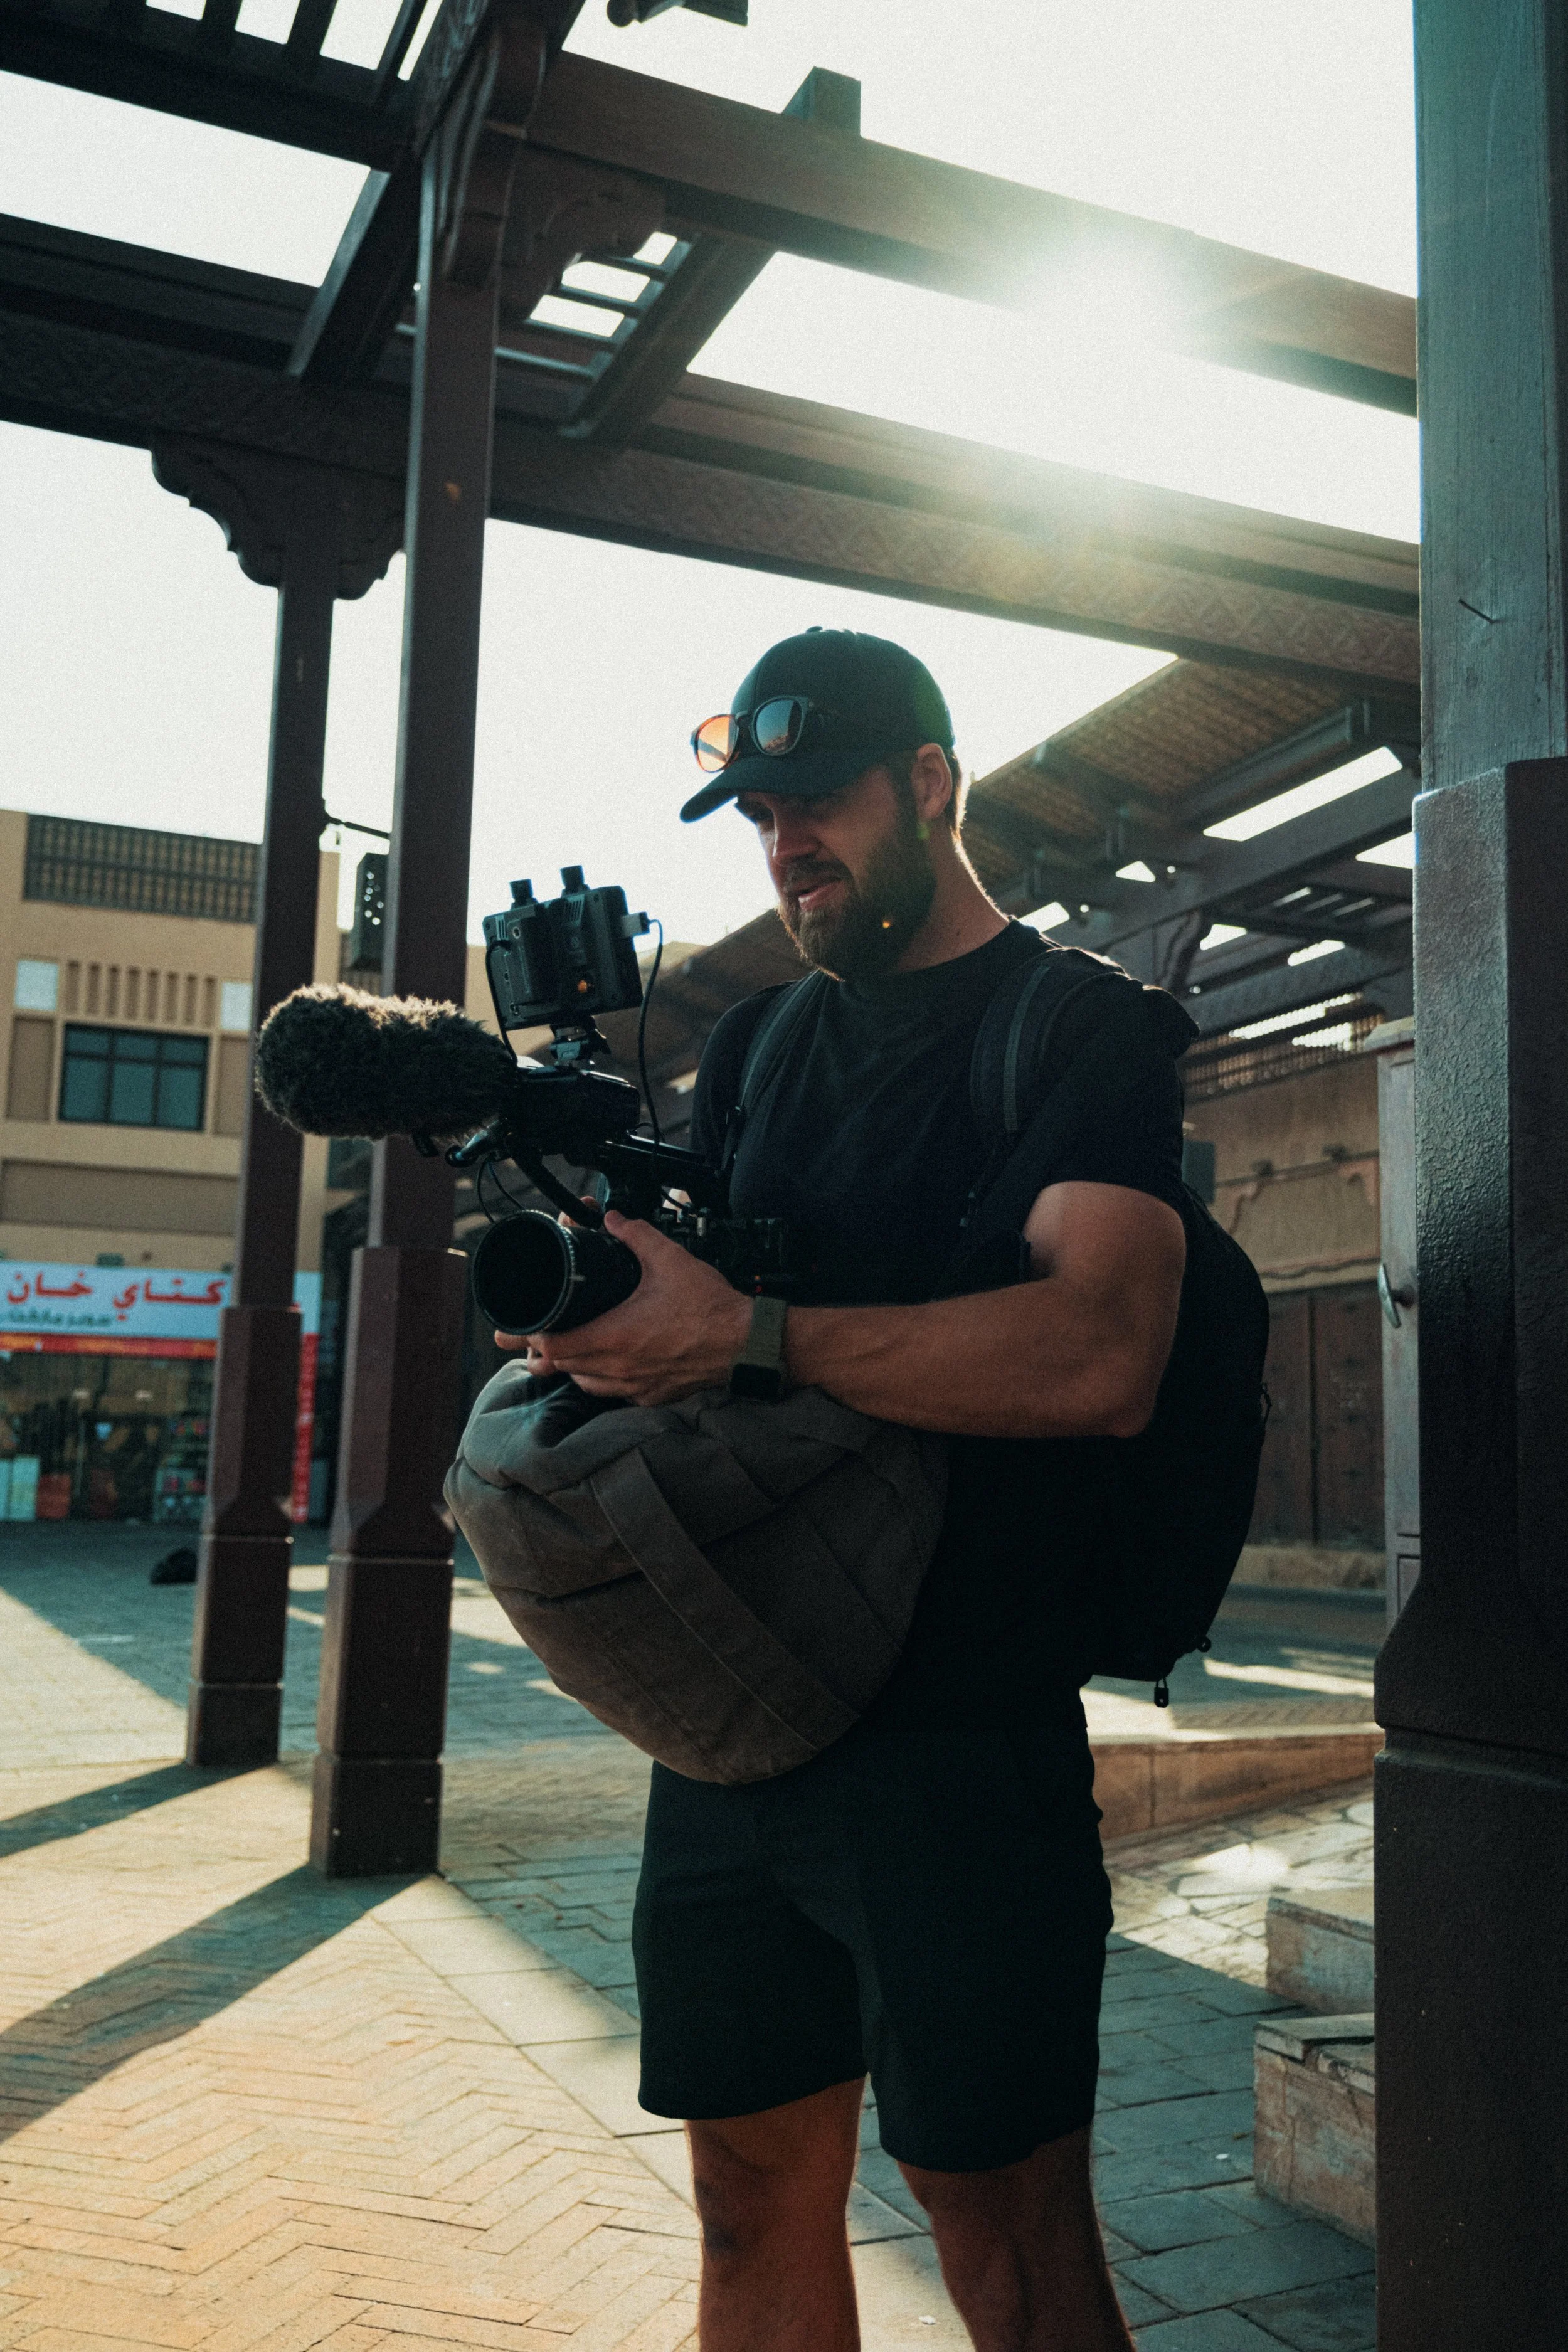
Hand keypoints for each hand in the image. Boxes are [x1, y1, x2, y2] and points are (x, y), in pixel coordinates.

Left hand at [497, 1212, 751, 1405]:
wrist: (746, 1342)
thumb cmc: (710, 1307)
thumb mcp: (669, 1259)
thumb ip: (635, 1235)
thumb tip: (612, 1219)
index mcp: (615, 1335)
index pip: (554, 1347)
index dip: (534, 1336)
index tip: (528, 1325)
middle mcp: (620, 1367)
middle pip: (563, 1367)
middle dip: (547, 1351)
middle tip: (537, 1338)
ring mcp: (635, 1386)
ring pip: (586, 1383)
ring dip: (573, 1367)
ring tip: (567, 1351)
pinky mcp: (652, 1396)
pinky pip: (614, 1393)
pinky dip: (603, 1380)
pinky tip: (608, 1365)